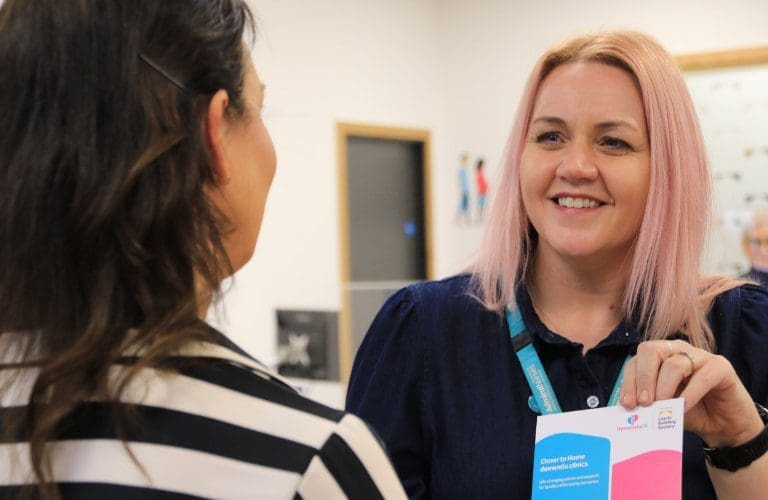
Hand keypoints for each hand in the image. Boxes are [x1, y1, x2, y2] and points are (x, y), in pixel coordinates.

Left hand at [620, 339, 763, 446]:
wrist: (725, 426)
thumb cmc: (691, 413)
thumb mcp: (664, 408)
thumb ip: (649, 404)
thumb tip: (630, 408)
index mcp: (660, 357)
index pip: (637, 361)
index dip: (629, 381)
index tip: (628, 404)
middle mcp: (678, 351)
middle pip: (651, 351)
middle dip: (643, 377)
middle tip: (644, 403)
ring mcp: (700, 356)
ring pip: (674, 364)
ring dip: (664, 387)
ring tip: (662, 407)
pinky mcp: (721, 367)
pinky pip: (702, 376)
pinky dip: (690, 393)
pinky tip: (683, 407)